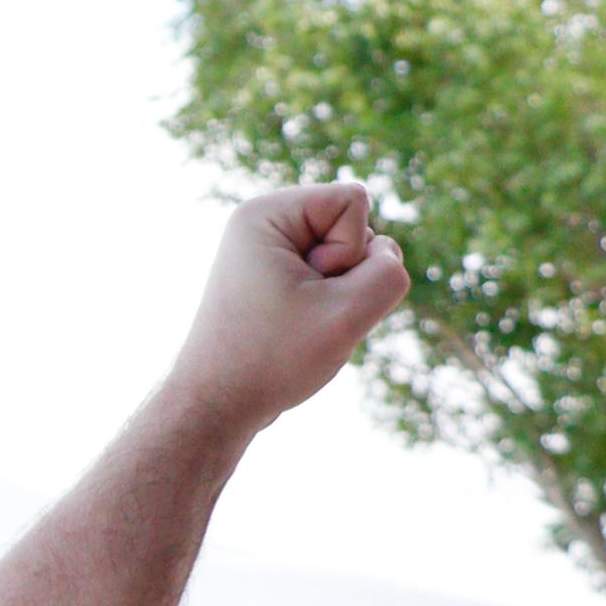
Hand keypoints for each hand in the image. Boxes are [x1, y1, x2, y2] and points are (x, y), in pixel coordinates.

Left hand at [161, 183, 408, 441]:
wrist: (216, 406)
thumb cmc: (273, 359)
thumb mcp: (348, 313)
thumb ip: (389, 272)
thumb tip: (385, 255)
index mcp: (265, 213)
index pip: (354, 200)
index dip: (350, 250)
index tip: (309, 290)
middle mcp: (262, 224)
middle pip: (353, 227)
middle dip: (346, 275)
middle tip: (301, 314)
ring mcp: (267, 252)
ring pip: (347, 259)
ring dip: (340, 297)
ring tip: (298, 326)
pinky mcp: (274, 279)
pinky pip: (331, 281)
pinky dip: (328, 310)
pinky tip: (296, 332)